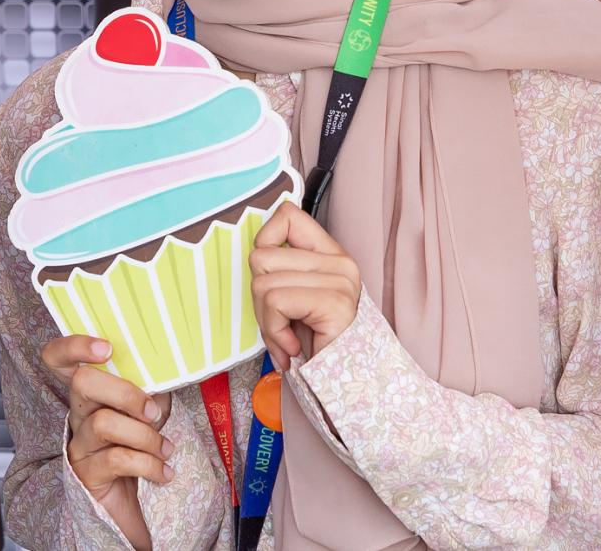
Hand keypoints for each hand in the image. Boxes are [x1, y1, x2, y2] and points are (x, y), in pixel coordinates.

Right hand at [43, 334, 173, 524]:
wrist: (135, 510)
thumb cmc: (141, 454)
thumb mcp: (148, 417)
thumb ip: (151, 392)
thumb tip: (168, 370)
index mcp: (93, 395)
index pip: (60, 360)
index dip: (74, 346)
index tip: (107, 348)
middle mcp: (79, 415)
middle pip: (82, 382)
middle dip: (125, 393)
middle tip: (155, 413)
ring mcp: (79, 445)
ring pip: (103, 422)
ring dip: (144, 435)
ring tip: (166, 450)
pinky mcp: (86, 474)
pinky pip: (117, 459)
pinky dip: (148, 464)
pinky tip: (164, 473)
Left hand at [251, 203, 362, 368]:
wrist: (343, 386)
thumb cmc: (314, 347)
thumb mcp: (293, 301)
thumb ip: (280, 272)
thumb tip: (257, 251)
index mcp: (331, 254)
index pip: (287, 215)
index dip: (264, 242)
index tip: (270, 278)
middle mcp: (340, 262)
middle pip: (261, 257)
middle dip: (258, 300)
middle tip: (280, 325)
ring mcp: (341, 281)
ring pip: (263, 283)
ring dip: (266, 322)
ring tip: (286, 339)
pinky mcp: (335, 302)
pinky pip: (276, 301)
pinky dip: (275, 331)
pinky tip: (292, 347)